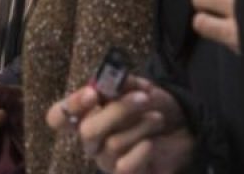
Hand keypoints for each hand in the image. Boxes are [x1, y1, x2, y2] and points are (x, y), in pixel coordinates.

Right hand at [46, 76, 193, 173]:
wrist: (185, 129)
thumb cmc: (155, 107)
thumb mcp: (141, 87)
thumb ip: (122, 82)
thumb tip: (107, 78)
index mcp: (87, 114)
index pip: (58, 116)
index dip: (71, 106)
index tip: (94, 93)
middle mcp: (92, 140)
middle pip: (87, 130)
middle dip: (118, 111)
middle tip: (144, 98)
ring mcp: (107, 160)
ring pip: (112, 144)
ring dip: (140, 126)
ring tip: (158, 118)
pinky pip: (124, 167)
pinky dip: (140, 151)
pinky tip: (151, 143)